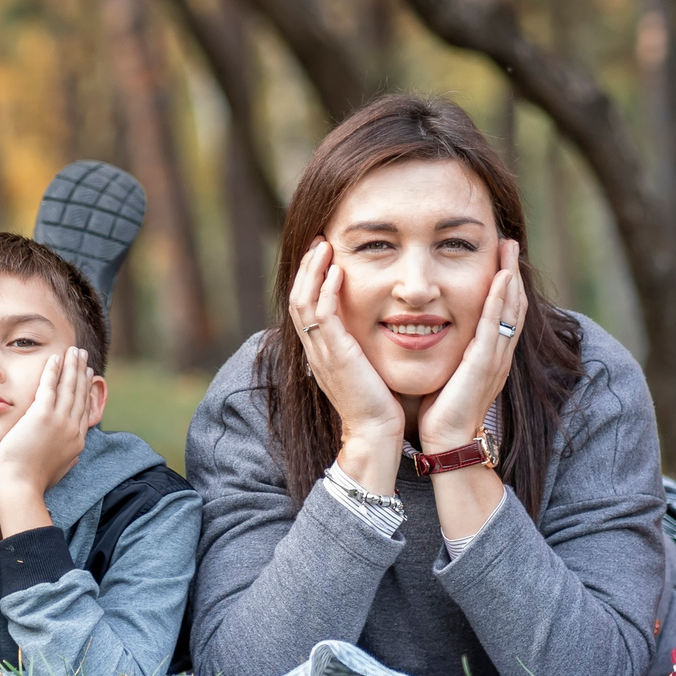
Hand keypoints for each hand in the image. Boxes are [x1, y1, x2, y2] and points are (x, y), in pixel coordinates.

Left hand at [0, 349, 100, 533]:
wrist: (19, 487)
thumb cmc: (30, 483)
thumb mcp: (57, 470)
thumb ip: (66, 457)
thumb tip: (73, 454)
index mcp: (76, 442)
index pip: (84, 410)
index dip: (86, 390)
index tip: (88, 376)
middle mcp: (72, 429)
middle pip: (80, 394)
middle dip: (82, 372)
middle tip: (83, 356)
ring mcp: (60, 421)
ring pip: (69, 386)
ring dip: (72, 366)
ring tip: (74, 350)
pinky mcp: (43, 416)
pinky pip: (50, 386)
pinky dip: (54, 370)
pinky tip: (55, 358)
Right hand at [286, 238, 402, 492]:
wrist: (376, 434)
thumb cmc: (378, 405)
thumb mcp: (364, 369)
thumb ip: (359, 348)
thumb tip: (369, 331)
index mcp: (320, 352)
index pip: (305, 307)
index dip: (310, 279)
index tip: (322, 255)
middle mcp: (315, 350)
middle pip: (297, 298)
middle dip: (307, 267)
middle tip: (319, 240)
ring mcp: (321, 353)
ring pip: (304, 302)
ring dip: (313, 270)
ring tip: (324, 245)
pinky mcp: (335, 355)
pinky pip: (323, 315)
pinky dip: (327, 289)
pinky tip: (338, 270)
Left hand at [415, 238, 526, 453]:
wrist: (446, 442)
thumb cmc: (441, 412)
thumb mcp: (447, 373)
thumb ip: (447, 353)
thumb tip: (427, 332)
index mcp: (488, 356)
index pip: (501, 313)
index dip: (502, 285)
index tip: (499, 258)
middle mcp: (498, 354)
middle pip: (513, 305)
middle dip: (512, 272)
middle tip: (509, 242)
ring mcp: (495, 359)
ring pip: (511, 310)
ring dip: (511, 277)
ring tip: (509, 249)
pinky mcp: (485, 364)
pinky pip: (497, 326)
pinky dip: (501, 300)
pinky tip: (502, 278)